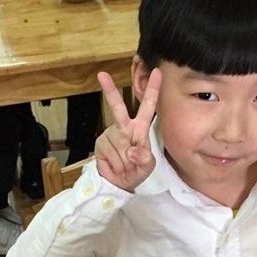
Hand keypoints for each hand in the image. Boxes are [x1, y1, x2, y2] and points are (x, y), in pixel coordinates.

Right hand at [94, 68, 161, 192]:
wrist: (120, 184)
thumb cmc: (136, 170)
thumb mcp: (147, 166)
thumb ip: (144, 158)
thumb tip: (132, 152)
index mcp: (140, 128)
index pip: (147, 106)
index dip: (152, 89)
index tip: (156, 72)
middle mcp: (124, 127)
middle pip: (117, 108)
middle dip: (110, 91)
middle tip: (102, 75)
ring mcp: (111, 134)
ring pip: (121, 145)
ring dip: (125, 161)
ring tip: (125, 165)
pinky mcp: (101, 143)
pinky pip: (112, 153)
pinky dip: (117, 164)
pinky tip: (116, 165)